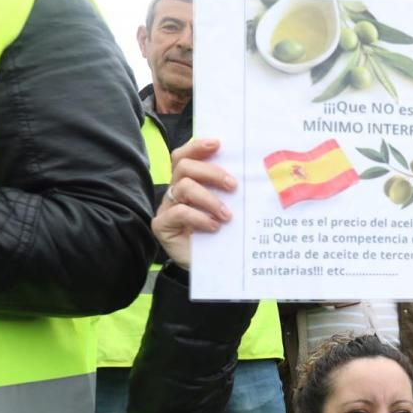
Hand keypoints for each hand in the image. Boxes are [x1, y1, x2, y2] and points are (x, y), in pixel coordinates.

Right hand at [152, 138, 234, 269]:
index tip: (218, 143)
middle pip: (185, 167)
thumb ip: (230, 191)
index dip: (198, 146)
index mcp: (190, 182)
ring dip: (209, 199)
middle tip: (232, 185)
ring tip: (226, 215)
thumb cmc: (223, 235)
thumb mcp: (230, 208)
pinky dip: (198, 217)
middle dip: (210, 172)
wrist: (214, 269)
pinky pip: (178, 212)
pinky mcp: (162, 225)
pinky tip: (214, 227)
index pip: (186, 156)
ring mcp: (167, 208)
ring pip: (183, 187)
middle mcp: (176, 191)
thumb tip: (250, 171)